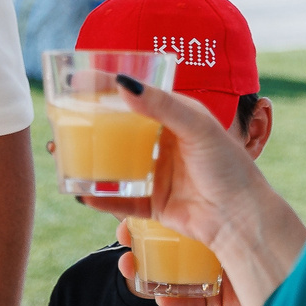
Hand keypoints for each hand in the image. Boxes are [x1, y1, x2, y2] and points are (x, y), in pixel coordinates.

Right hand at [87, 74, 305, 305]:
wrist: (242, 222)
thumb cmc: (229, 169)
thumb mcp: (197, 128)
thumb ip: (162, 106)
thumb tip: (122, 84)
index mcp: (179, 119)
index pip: (137, 97)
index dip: (107, 89)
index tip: (76, 83)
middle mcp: (167, 146)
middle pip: (122, 133)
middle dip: (93, 130)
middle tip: (63, 126)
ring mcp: (160, 177)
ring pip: (118, 167)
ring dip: (95, 165)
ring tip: (68, 162)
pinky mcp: (158, 207)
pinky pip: (123, 201)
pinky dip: (104, 199)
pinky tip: (85, 195)